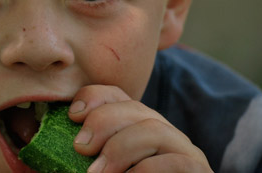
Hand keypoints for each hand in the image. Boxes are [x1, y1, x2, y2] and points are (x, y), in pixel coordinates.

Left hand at [69, 85, 211, 172]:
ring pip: (155, 129)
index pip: (119, 97)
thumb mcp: (105, 171)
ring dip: (120, 147)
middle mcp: (163, 135)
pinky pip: (176, 162)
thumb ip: (90, 161)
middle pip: (136, 108)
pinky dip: (146, 171)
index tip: (72, 116)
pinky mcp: (199, 172)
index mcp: (137, 130)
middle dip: (103, 121)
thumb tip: (62, 151)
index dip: (95, 97)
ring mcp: (185, 153)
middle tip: (81, 148)